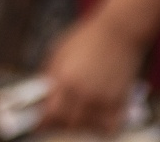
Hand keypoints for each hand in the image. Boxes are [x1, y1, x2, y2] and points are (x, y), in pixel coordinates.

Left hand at [37, 14, 144, 131]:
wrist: (118, 32)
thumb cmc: (86, 38)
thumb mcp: (58, 52)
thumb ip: (50, 75)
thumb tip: (42, 93)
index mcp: (64, 80)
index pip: (50, 113)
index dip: (42, 122)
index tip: (38, 124)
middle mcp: (84, 94)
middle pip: (68, 123)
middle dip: (59, 123)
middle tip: (56, 118)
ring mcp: (103, 99)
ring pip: (88, 127)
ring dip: (80, 124)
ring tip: (75, 115)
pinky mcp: (121, 101)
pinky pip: (109, 125)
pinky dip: (101, 126)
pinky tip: (95, 118)